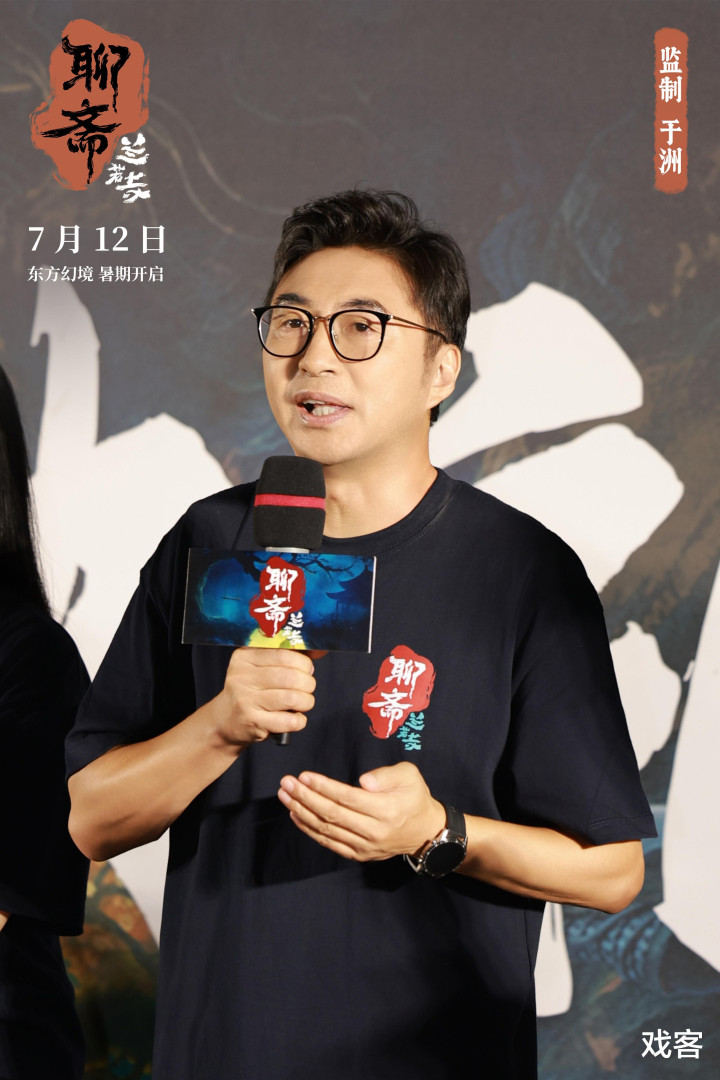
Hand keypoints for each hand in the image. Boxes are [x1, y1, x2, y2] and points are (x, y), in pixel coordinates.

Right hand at [213, 647, 316, 745]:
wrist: (226, 720)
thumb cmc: (252, 690)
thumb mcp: (259, 667)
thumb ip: (285, 656)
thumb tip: (318, 651)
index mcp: (244, 657)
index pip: (284, 654)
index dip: (304, 663)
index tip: (307, 669)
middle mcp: (241, 677)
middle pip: (291, 677)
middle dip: (308, 684)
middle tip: (307, 688)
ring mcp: (245, 700)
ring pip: (292, 698)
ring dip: (306, 702)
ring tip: (303, 703)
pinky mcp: (252, 722)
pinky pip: (288, 721)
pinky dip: (299, 720)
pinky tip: (295, 718)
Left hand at [277, 761, 445, 861]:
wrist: (425, 832)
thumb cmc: (415, 797)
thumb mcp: (409, 776)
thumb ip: (386, 776)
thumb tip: (363, 782)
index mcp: (386, 810)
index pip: (347, 798)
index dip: (323, 787)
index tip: (304, 776)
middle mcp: (373, 831)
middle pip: (332, 814)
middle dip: (305, 797)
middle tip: (287, 783)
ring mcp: (364, 846)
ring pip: (326, 830)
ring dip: (302, 812)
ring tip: (285, 795)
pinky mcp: (358, 854)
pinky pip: (329, 843)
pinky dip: (309, 830)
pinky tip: (295, 815)